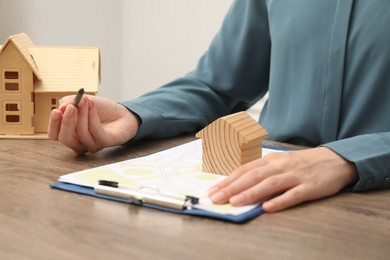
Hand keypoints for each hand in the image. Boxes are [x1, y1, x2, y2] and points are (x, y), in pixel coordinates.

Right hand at [48, 95, 139, 153]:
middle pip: (65, 139)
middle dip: (67, 121)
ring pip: (81, 134)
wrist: (122, 114)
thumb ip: (70, 103)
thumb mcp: (82, 101)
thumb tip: (61, 107)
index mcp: (69, 133)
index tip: (56, 111)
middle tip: (72, 106)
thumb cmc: (101, 110)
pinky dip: (93, 117)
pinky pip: (95, 131)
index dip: (53, 124)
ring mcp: (91, 144)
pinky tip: (93, 105)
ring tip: (85, 100)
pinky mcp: (104, 143)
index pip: (54, 135)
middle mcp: (78, 142)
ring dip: (82, 114)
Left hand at [207, 147, 357, 211]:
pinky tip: (268, 208)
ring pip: (270, 184)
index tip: (212, 190)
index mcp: (271, 160)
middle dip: (232, 187)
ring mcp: (295, 175)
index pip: (245, 170)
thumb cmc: (302, 164)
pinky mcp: (310, 187)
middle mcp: (280, 165)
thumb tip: (240, 186)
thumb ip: (262, 172)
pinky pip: (293, 194)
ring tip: (235, 202)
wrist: (335, 160)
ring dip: (251, 193)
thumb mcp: (280, 163)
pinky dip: (280, 201)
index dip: (227, 180)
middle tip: (216, 198)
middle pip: (253, 176)